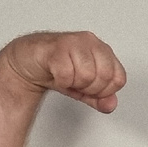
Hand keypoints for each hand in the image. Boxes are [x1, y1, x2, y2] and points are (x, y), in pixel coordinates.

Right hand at [2, 31, 126, 112]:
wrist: (28, 61)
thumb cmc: (57, 69)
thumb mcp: (84, 88)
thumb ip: (100, 98)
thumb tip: (110, 105)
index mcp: (102, 50)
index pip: (119, 78)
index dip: (105, 91)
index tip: (91, 89)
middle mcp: (91, 42)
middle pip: (104, 77)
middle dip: (90, 89)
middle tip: (76, 83)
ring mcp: (74, 42)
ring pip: (87, 75)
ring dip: (74, 84)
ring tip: (66, 77)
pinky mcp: (56, 47)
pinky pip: (67, 74)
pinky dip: (61, 81)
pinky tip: (56, 74)